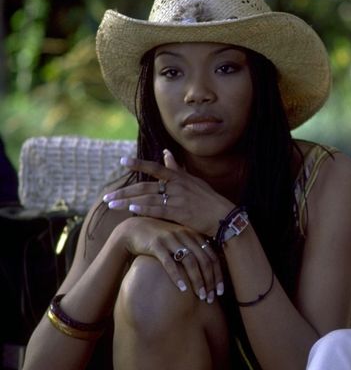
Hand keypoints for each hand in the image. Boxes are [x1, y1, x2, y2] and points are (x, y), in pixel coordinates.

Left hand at [104, 149, 232, 236]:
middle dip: (124, 191)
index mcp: (179, 177)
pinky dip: (144, 209)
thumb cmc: (208, 198)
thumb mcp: (193, 180)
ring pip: (147, 198)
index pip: (156, 168)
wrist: (223, 216)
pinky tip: (131, 209)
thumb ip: (176, 168)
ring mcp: (178, 199)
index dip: (139, 164)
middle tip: (107, 196)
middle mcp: (177, 185)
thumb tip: (165, 152)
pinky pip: (158, 210)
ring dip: (127, 201)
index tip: (122, 161)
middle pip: (145, 186)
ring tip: (111, 205)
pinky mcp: (180, 213)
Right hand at [116, 216, 224, 303]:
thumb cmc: (160, 239)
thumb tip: (210, 272)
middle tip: (210, 298)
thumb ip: (193, 251)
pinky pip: (169, 262)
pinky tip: (182, 288)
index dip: (218, 275)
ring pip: (190, 261)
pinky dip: (177, 276)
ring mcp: (171, 239)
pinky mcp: (156, 244)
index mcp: (194, 235)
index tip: (220, 292)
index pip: (212, 257)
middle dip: (209, 281)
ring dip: (197, 280)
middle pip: (204, 260)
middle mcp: (185, 235)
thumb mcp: (180, 241)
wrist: (135, 229)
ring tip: (199, 296)